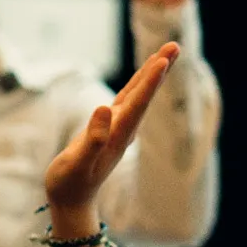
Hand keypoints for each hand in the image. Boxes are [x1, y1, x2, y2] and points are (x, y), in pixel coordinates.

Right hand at [42, 42, 179, 246]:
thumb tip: (104, 110)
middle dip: (160, 69)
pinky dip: (139, 83)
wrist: (72, 201)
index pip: (138, 103)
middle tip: (175, 45)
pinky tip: (145, 74)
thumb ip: (92, 140)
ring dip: (153, 73)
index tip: (163, 60)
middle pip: (145, 94)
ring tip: (167, 52)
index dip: (150, 81)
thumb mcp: (76, 163)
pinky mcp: (110, 128)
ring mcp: (119, 128)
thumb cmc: (70, 183)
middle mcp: (123, 130)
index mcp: (117, 136)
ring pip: (139, 94)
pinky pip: (128, 99)